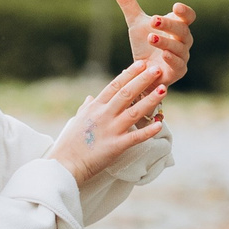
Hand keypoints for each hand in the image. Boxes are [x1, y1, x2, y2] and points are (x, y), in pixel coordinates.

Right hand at [48, 59, 166, 185]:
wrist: (64, 164)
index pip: (115, 85)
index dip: (129, 74)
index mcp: (95, 107)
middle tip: (157, 69)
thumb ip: (86, 107)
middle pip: (127, 93)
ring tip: (164, 89)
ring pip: (134, 111)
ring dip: (150, 100)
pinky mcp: (115, 146)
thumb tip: (90, 97)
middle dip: (143, 80)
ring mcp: (110, 129)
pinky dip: (148, 131)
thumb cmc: (70, 143)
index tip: (142, 64)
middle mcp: (104, 115)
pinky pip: (135, 137)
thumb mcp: (77, 120)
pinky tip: (159, 124)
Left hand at [113, 0, 194, 85]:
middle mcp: (182, 41)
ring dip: (166, 42)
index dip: (185, 11)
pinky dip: (172, 59)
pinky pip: (179, 65)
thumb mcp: (135, 23)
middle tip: (153, 20)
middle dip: (169, 24)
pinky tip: (163, 54)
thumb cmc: (144, 45)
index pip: (187, 16)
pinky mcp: (177, 72)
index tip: (175, 6)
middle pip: (183, 30)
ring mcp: (182, 57)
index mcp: (177, 27)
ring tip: (151, 37)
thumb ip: (129, 4)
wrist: (141, 71)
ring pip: (180, 48)